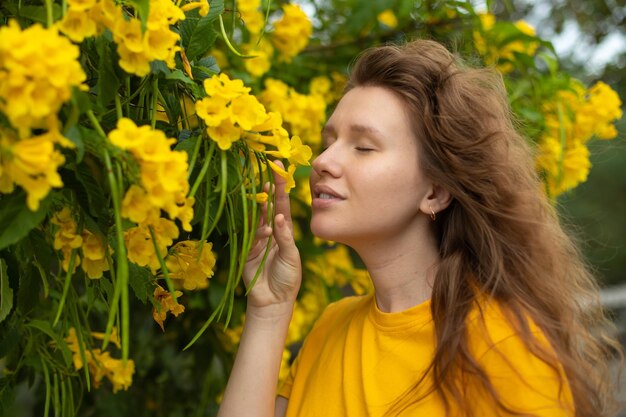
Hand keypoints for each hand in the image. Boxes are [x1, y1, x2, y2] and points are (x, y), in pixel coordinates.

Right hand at [243, 161, 301, 313]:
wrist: (273, 301)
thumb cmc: (288, 279)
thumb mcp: (292, 258)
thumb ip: (285, 238)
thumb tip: (278, 218)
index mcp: (285, 230)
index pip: (283, 204)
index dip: (281, 187)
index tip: (280, 169)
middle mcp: (271, 232)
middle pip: (268, 207)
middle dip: (268, 190)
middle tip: (267, 174)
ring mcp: (257, 240)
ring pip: (256, 218)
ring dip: (260, 208)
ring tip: (265, 197)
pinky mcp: (247, 250)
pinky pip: (250, 236)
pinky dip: (258, 232)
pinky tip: (266, 231)